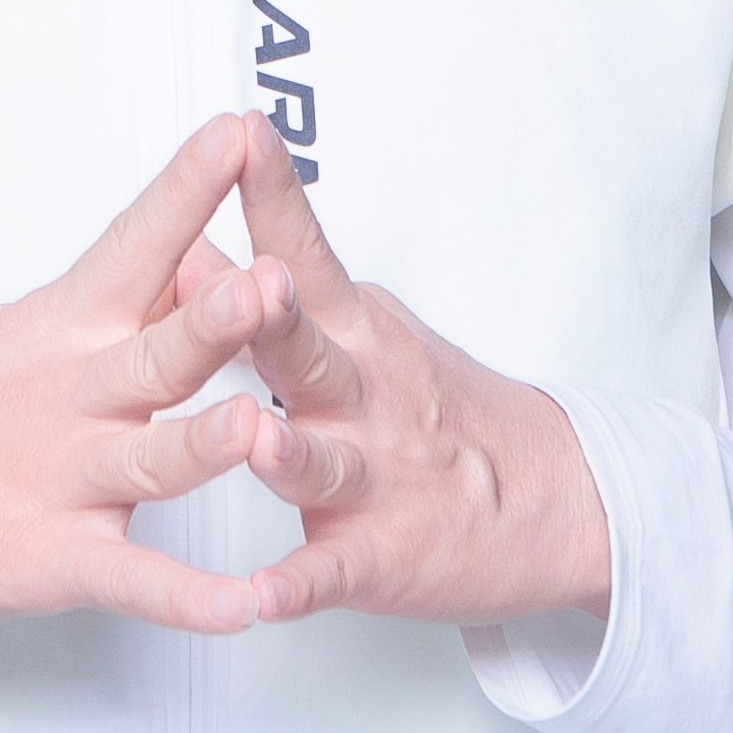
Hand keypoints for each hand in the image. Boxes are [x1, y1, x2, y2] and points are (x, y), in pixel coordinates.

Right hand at [0, 115, 295, 634]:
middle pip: (158, 352)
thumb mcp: (11, 333)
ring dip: (209, 446)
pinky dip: (186, 598)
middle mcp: (65, 396)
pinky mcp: (47, 559)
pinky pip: (130, 580)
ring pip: (151, 461)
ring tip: (262, 431)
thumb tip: (188, 259)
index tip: (237, 133)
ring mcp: (58, 479)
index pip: (133, 244)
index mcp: (58, 328)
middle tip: (273, 282)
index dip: (187, 189)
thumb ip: (107, 307)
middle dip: (216, 320)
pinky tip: (241, 606)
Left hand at [227, 161, 614, 628]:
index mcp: (354, 331)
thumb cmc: (431, 404)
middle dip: (274, 318)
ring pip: (321, 463)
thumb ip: (270, 291)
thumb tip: (184, 239)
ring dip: (288, 452)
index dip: (274, 194)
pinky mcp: (378, 555)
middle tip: (252, 282)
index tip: (243, 133)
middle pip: (307, 349)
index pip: (306, 251)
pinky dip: (294, 586)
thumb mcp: (359, 328)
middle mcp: (364, 395)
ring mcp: (374, 477)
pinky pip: (329, 572)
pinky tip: (259, 599)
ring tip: (258, 444)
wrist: (548, 496)